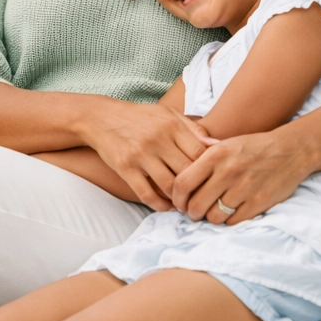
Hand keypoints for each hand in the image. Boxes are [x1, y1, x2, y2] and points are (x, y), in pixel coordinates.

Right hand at [76, 99, 210, 210]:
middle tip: (203, 199)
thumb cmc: (139, 117)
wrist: (101, 117)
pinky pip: (147, 194)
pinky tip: (166, 206)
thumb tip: (220, 146)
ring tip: (186, 205)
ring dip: (180, 200)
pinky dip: (160, 205)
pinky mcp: (125, 168)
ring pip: (170, 186)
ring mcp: (140, 154)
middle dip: (197, 189)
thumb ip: (193, 128)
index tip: (212, 180)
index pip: (200, 153)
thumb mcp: (166, 113)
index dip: (209, 170)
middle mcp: (157, 139)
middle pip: (188, 172)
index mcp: (171, 124)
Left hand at [170, 126, 313, 224]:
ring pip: (214, 217)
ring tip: (212, 212)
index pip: (182, 183)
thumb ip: (202, 157)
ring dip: (210, 218)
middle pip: (196, 205)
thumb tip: (177, 173)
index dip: (176, 197)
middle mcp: (227, 172)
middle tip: (193, 212)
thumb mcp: (224, 144)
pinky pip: (234, 222)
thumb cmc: (252, 147)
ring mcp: (244, 189)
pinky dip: (229, 221)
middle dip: (191, 213)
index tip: (178, 202)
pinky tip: (229, 213)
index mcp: (214, 155)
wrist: (289, 150)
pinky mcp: (259, 203)